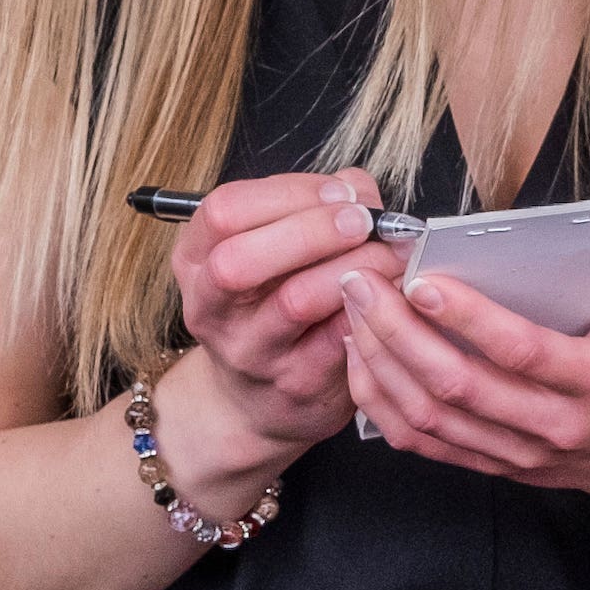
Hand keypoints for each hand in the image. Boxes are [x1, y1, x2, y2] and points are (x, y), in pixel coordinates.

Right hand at [159, 173, 404, 487]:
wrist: (256, 400)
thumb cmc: (270, 306)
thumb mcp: (270, 250)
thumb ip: (310, 206)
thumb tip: (357, 188)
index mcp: (196, 260)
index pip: (223, 211)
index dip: (286, 193)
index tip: (338, 193)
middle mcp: (211, 307)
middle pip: (239, 260)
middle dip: (311, 230)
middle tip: (362, 221)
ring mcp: (249, 351)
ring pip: (294, 301)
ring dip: (354, 266)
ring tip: (392, 253)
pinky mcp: (296, 383)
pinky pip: (338, 337)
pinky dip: (372, 305)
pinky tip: (392, 291)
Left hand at [330, 214, 589, 519]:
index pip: (522, 352)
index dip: (468, 320)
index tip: (422, 281)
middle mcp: (553, 425)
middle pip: (459, 387)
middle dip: (399, 333)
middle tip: (361, 283)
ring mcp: (518, 452)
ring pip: (430, 417)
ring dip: (381, 363)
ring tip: (354, 310)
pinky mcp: (491, 465)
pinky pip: (422, 442)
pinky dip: (381, 401)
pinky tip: (361, 357)